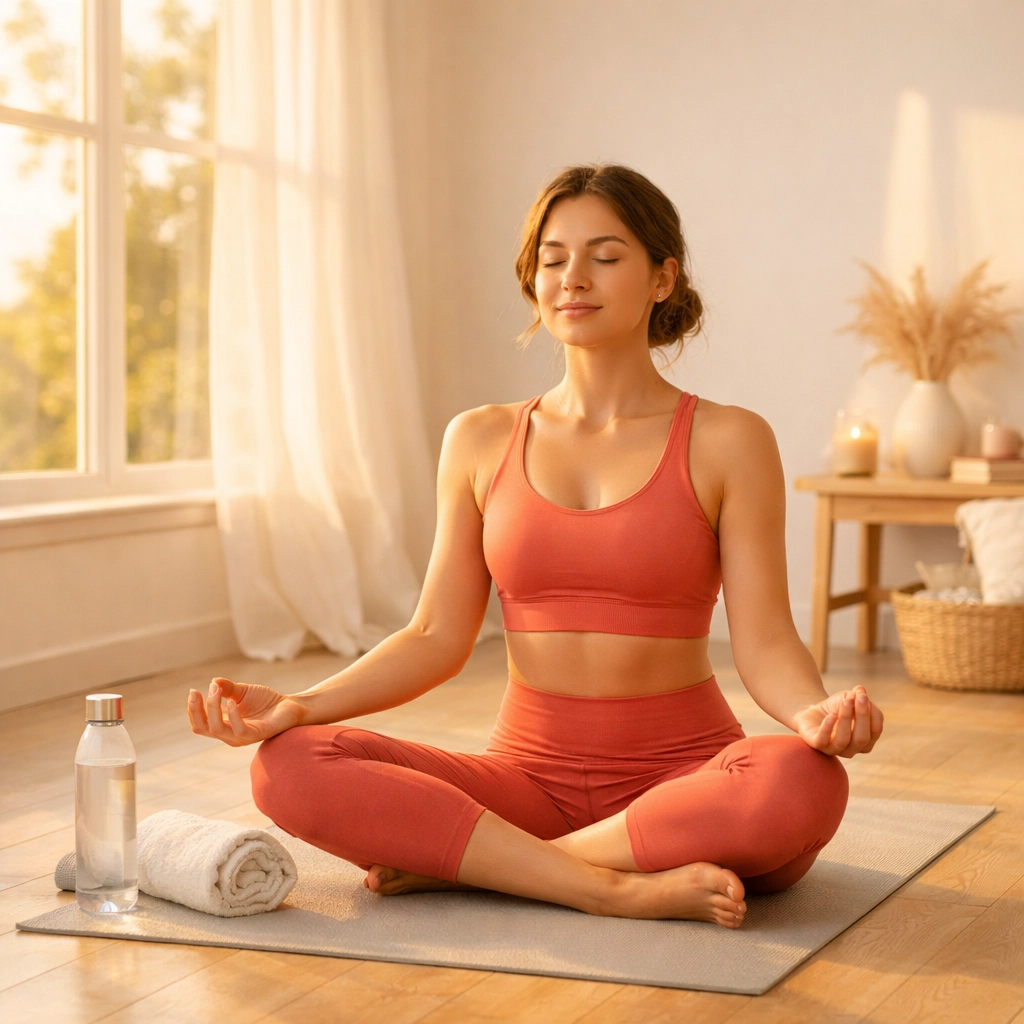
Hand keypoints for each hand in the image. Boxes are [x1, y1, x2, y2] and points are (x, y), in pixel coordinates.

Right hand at [187, 677, 304, 746]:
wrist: (289, 705)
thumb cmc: (264, 701)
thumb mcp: (242, 691)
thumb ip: (227, 688)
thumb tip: (213, 681)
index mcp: (224, 725)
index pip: (199, 724)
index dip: (193, 709)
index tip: (193, 691)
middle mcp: (230, 735)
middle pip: (203, 728)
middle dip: (196, 709)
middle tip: (198, 691)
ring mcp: (242, 737)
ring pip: (217, 729)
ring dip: (212, 708)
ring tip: (215, 690)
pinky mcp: (257, 734)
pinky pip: (240, 730)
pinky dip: (233, 715)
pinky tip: (232, 701)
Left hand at [793, 685, 882, 757]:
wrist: (813, 712)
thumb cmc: (837, 708)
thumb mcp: (849, 698)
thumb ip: (858, 695)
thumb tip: (861, 691)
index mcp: (867, 741)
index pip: (875, 730)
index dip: (871, 713)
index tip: (862, 696)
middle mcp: (853, 749)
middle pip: (862, 738)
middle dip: (862, 716)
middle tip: (857, 698)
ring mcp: (835, 750)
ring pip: (843, 740)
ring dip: (846, 719)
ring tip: (845, 702)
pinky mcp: (817, 746)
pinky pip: (823, 740)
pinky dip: (828, 727)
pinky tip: (831, 715)